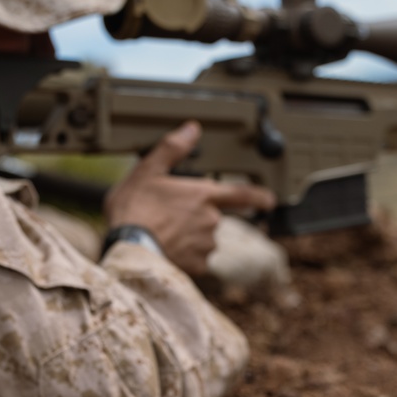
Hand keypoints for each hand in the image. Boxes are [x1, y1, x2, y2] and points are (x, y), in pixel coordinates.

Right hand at [104, 121, 275, 275]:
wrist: (127, 249)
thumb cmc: (135, 210)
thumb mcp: (147, 171)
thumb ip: (172, 149)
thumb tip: (191, 129)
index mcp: (203, 195)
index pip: (243, 194)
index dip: (260, 196)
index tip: (269, 200)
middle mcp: (211, 220)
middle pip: (213, 217)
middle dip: (197, 217)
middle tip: (169, 217)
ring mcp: (206, 245)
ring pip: (205, 239)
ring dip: (191, 236)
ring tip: (163, 233)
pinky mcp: (197, 266)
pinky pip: (196, 259)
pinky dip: (185, 255)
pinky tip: (166, 250)